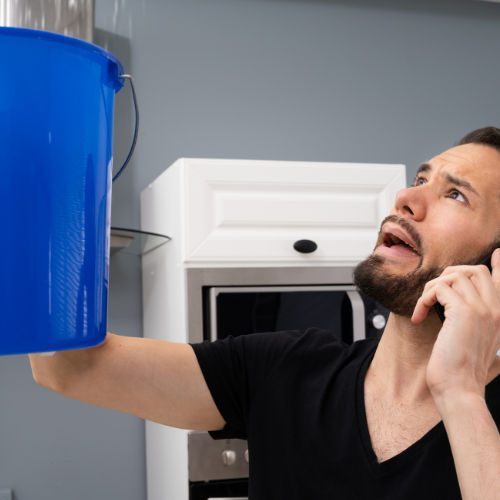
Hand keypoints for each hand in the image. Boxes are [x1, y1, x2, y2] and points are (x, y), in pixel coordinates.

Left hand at [412, 249, 499, 398]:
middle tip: (433, 293)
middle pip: (475, 270)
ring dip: (431, 288)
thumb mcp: (474, 343)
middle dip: (449, 274)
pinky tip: (419, 316)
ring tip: (424, 308)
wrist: (459, 390)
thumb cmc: (461, 371)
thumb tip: (458, 310)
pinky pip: (438, 288)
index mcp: (499, 317)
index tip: (497, 253)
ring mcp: (481, 309)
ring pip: (453, 275)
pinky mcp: (463, 312)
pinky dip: (423, 299)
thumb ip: (474, 324)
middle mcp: (494, 310)